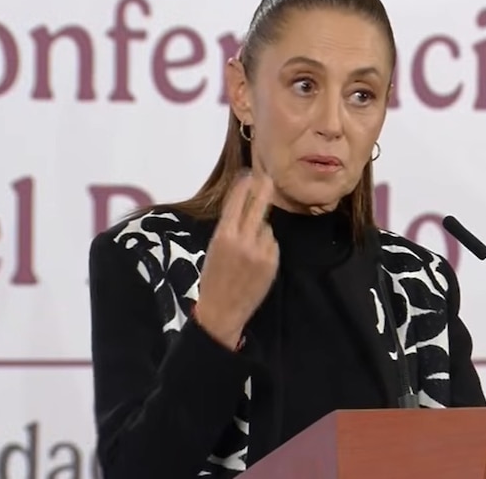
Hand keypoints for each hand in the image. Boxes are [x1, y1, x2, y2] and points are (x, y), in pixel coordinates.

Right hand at [193, 173, 279, 348]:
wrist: (223, 310)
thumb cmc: (213, 278)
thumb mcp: (214, 249)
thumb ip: (229, 229)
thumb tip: (247, 209)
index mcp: (223, 236)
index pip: (236, 203)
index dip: (243, 187)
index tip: (249, 174)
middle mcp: (243, 240)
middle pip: (258, 208)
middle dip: (263, 191)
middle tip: (268, 178)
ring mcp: (260, 251)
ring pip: (265, 228)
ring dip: (260, 232)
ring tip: (247, 253)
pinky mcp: (272, 262)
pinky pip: (272, 244)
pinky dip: (266, 247)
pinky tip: (256, 262)